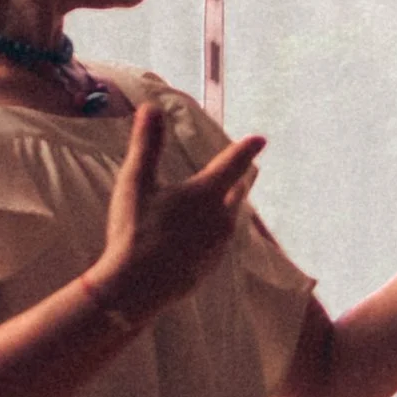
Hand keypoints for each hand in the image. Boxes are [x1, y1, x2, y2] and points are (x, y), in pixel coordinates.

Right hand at [90, 99, 265, 324]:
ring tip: (227, 202)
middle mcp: (220, 220)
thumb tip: (151, 107)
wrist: (136, 289)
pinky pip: (217, 244)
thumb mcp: (136, 182)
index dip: (247, 149)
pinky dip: (214, 234)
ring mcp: (216, 248)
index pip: (233, 164)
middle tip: (246, 173)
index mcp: (206, 194)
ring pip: (229, 221)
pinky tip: (204, 238)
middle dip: (240, 181)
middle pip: (236, 194)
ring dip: (229, 208)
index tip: (261, 139)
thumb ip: (146, 144)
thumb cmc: (135, 231)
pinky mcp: (208, 269)